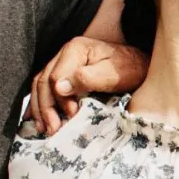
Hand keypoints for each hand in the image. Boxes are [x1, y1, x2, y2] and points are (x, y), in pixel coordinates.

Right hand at [29, 37, 147, 135]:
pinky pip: (45, 87)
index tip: (71, 116)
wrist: (141, 65)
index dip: (60, 99)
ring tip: (43, 128)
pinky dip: (40, 103)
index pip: (56, 76)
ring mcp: (63, 62)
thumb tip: (59, 88)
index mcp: (75, 49)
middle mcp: (65, 53)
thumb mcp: (113, 74)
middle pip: (44, 81)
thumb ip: (87, 79)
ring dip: (39, 108)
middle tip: (52, 129)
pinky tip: (37, 118)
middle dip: (45, 107)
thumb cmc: (130, 69)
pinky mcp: (65, 73)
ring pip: (40, 85)